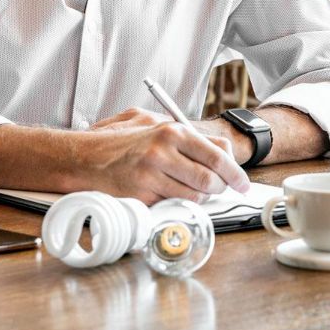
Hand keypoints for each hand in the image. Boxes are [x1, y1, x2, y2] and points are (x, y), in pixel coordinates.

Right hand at [84, 108, 248, 202]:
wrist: (86, 158)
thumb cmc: (122, 141)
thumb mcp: (155, 124)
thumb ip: (189, 134)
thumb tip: (222, 150)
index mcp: (172, 131)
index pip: (217, 155)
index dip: (235, 172)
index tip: (242, 182)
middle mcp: (163, 152)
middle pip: (211, 178)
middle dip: (221, 188)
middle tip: (221, 189)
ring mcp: (152, 175)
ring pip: (195, 195)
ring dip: (201, 198)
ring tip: (194, 191)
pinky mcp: (142, 195)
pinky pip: (174, 205)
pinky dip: (180, 204)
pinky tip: (173, 195)